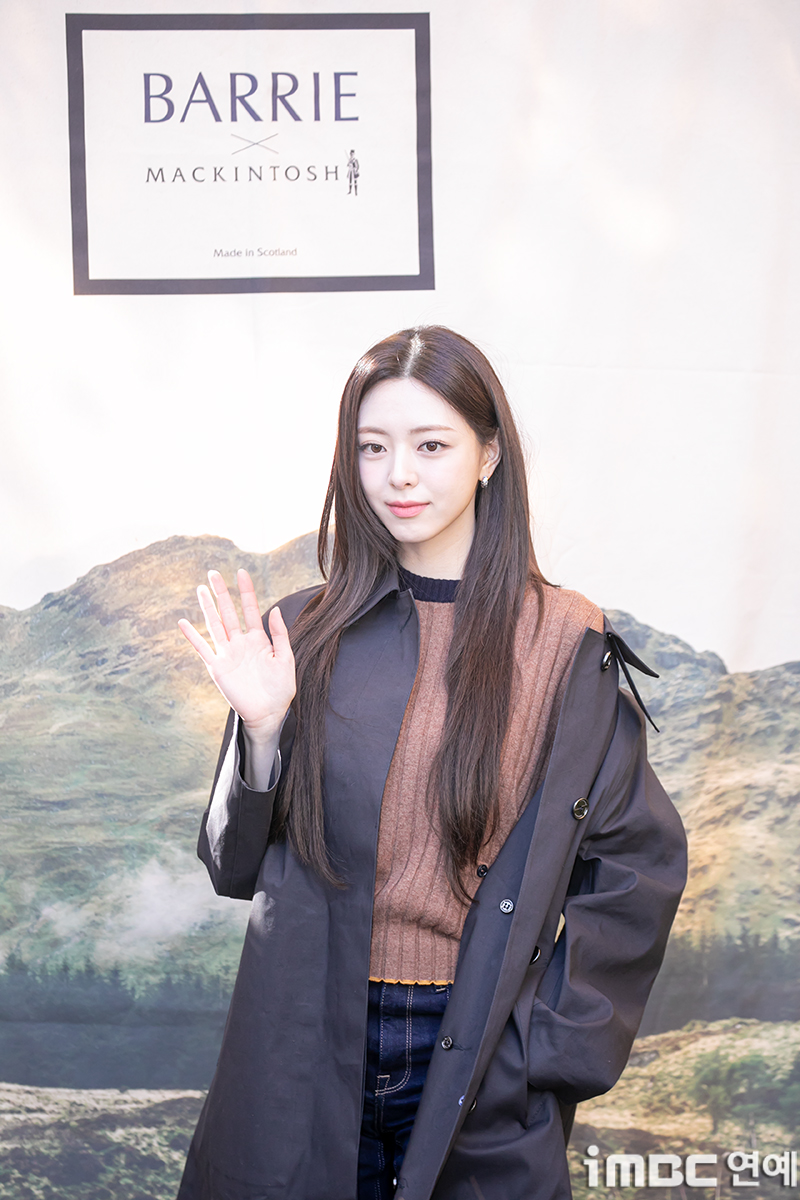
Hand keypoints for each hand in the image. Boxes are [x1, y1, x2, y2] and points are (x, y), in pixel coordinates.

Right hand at [178, 569, 295, 742]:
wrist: (269, 714)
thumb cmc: (281, 689)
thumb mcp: (285, 658)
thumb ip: (280, 634)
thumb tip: (275, 609)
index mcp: (258, 639)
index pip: (250, 609)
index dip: (246, 591)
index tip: (241, 572)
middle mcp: (240, 643)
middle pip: (228, 612)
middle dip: (222, 593)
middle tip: (213, 573)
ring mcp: (227, 654)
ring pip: (214, 625)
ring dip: (207, 608)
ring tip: (200, 589)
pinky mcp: (217, 669)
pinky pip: (202, 649)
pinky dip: (192, 637)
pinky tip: (183, 623)